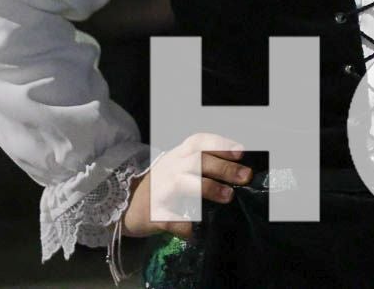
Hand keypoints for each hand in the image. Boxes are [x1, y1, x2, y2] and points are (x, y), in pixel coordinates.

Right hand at [122, 133, 250, 239]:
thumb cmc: (164, 184)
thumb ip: (204, 164)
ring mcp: (160, 190)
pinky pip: (170, 219)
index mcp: (179, 156)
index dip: (220, 144)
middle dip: (224, 168)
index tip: (241, 152)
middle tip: (246, 176)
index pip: (199, 142)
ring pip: (183, 183)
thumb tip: (241, 172)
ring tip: (228, 196)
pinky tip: (197, 231)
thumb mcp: (180, 166)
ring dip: (207, 188)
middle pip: (197, 161)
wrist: (127, 204)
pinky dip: (184, 226)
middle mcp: (170, 168)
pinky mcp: (154, 214)